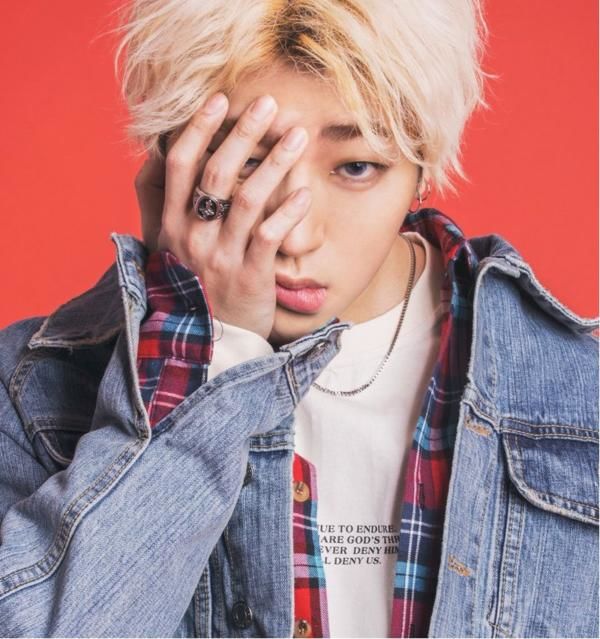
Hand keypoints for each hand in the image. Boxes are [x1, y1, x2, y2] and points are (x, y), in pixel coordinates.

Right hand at [135, 93, 310, 338]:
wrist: (207, 343)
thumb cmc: (193, 287)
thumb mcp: (167, 248)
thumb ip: (162, 207)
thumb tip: (159, 159)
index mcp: (171, 225)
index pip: (179, 165)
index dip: (198, 128)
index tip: (219, 99)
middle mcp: (192, 236)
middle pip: (215, 173)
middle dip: (242, 133)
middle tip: (268, 104)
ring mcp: (220, 257)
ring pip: (246, 199)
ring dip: (274, 163)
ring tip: (297, 136)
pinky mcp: (249, 276)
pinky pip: (269, 237)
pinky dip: (288, 212)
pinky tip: (306, 192)